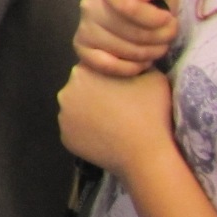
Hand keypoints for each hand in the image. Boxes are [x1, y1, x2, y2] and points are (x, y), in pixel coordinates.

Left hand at [59, 64, 176, 177]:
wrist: (146, 154)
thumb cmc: (151, 112)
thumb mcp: (153, 76)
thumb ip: (136, 65)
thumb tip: (131, 63)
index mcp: (82, 72)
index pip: (93, 68)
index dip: (108, 77)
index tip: (123, 87)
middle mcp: (65, 92)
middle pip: (81, 88)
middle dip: (97, 93)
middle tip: (119, 106)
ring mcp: (63, 117)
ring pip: (77, 110)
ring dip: (91, 113)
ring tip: (114, 123)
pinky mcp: (65, 138)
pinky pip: (77, 130)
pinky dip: (89, 132)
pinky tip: (107, 137)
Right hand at [74, 0, 179, 75]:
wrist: (137, 13)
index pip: (127, 6)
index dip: (154, 19)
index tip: (169, 19)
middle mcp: (88, 4)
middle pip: (126, 30)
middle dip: (157, 37)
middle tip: (169, 35)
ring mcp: (83, 27)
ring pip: (119, 49)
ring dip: (148, 53)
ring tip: (158, 47)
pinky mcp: (82, 47)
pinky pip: (105, 65)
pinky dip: (129, 68)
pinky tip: (141, 62)